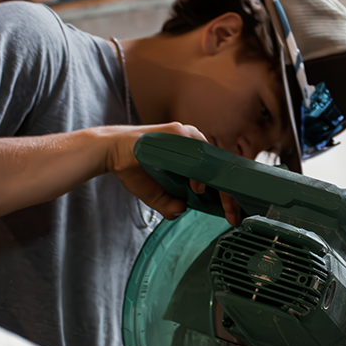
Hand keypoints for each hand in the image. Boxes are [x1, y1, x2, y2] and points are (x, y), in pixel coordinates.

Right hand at [106, 123, 240, 225]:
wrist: (112, 154)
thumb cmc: (133, 168)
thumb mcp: (155, 194)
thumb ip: (169, 204)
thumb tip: (181, 210)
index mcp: (191, 157)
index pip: (215, 175)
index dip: (226, 195)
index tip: (231, 213)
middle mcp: (193, 144)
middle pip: (219, 168)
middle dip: (229, 193)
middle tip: (233, 212)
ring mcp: (187, 137)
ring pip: (212, 160)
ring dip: (218, 183)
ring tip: (219, 201)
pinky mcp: (177, 132)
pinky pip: (196, 151)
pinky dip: (200, 170)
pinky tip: (198, 186)